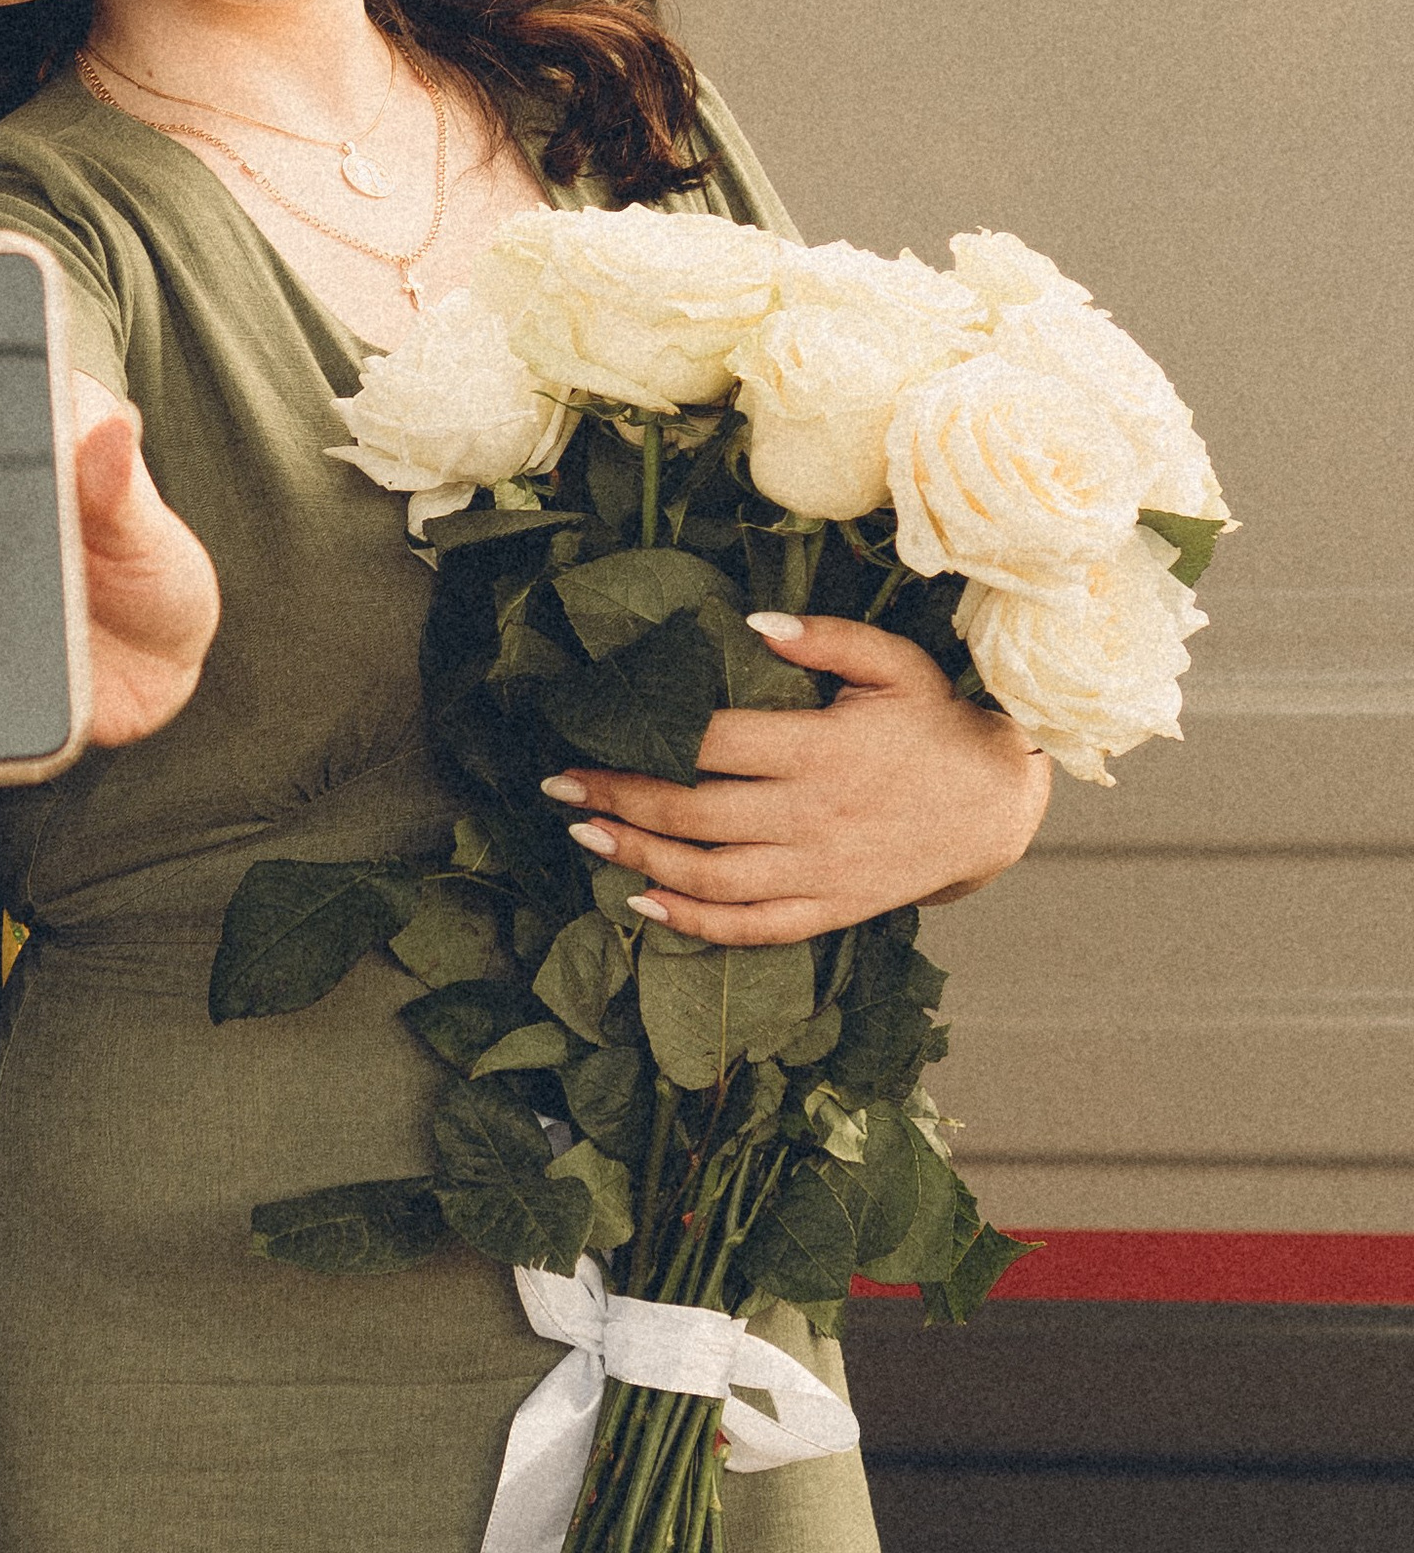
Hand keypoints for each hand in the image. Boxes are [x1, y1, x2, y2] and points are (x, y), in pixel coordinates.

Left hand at [544, 615, 1050, 947]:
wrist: (994, 806)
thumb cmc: (933, 723)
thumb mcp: (895, 663)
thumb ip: (826, 638)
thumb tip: (751, 624)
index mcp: (824, 750)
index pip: (717, 744)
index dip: (647, 739)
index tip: (588, 729)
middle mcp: (815, 816)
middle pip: (697, 813)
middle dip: (620, 798)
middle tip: (558, 785)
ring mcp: (821, 871)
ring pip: (713, 876)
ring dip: (641, 856)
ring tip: (584, 833)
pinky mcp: (830, 909)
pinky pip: (753, 928)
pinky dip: (693, 923)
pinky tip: (642, 903)